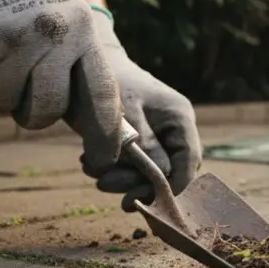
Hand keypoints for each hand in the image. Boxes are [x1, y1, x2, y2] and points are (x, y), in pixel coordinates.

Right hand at [0, 0, 123, 170]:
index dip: (106, 135)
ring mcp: (8, 42)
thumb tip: (103, 123)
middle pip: (45, 112)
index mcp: (80, 30)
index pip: (102, 97)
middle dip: (32, 111)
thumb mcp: (64, 11)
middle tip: (20, 84)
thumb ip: (77, 59)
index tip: (107, 158)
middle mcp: (49, 37)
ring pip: (1, 102)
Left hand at [83, 9, 201, 201]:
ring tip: (90, 168)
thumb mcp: (123, 114)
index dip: (173, 186)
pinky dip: (112, 170)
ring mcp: (155, 135)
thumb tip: (159, 179)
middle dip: (137, 184)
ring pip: (148, 173)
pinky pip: (132, 167)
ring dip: (120, 179)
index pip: (189, 161)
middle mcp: (173, 128)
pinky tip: (90, 162)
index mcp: (179, 117)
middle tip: (104, 185)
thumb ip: (144, 146)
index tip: (146, 202)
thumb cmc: (105, 83)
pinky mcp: (136, 141)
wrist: (79, 65)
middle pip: (169, 171)